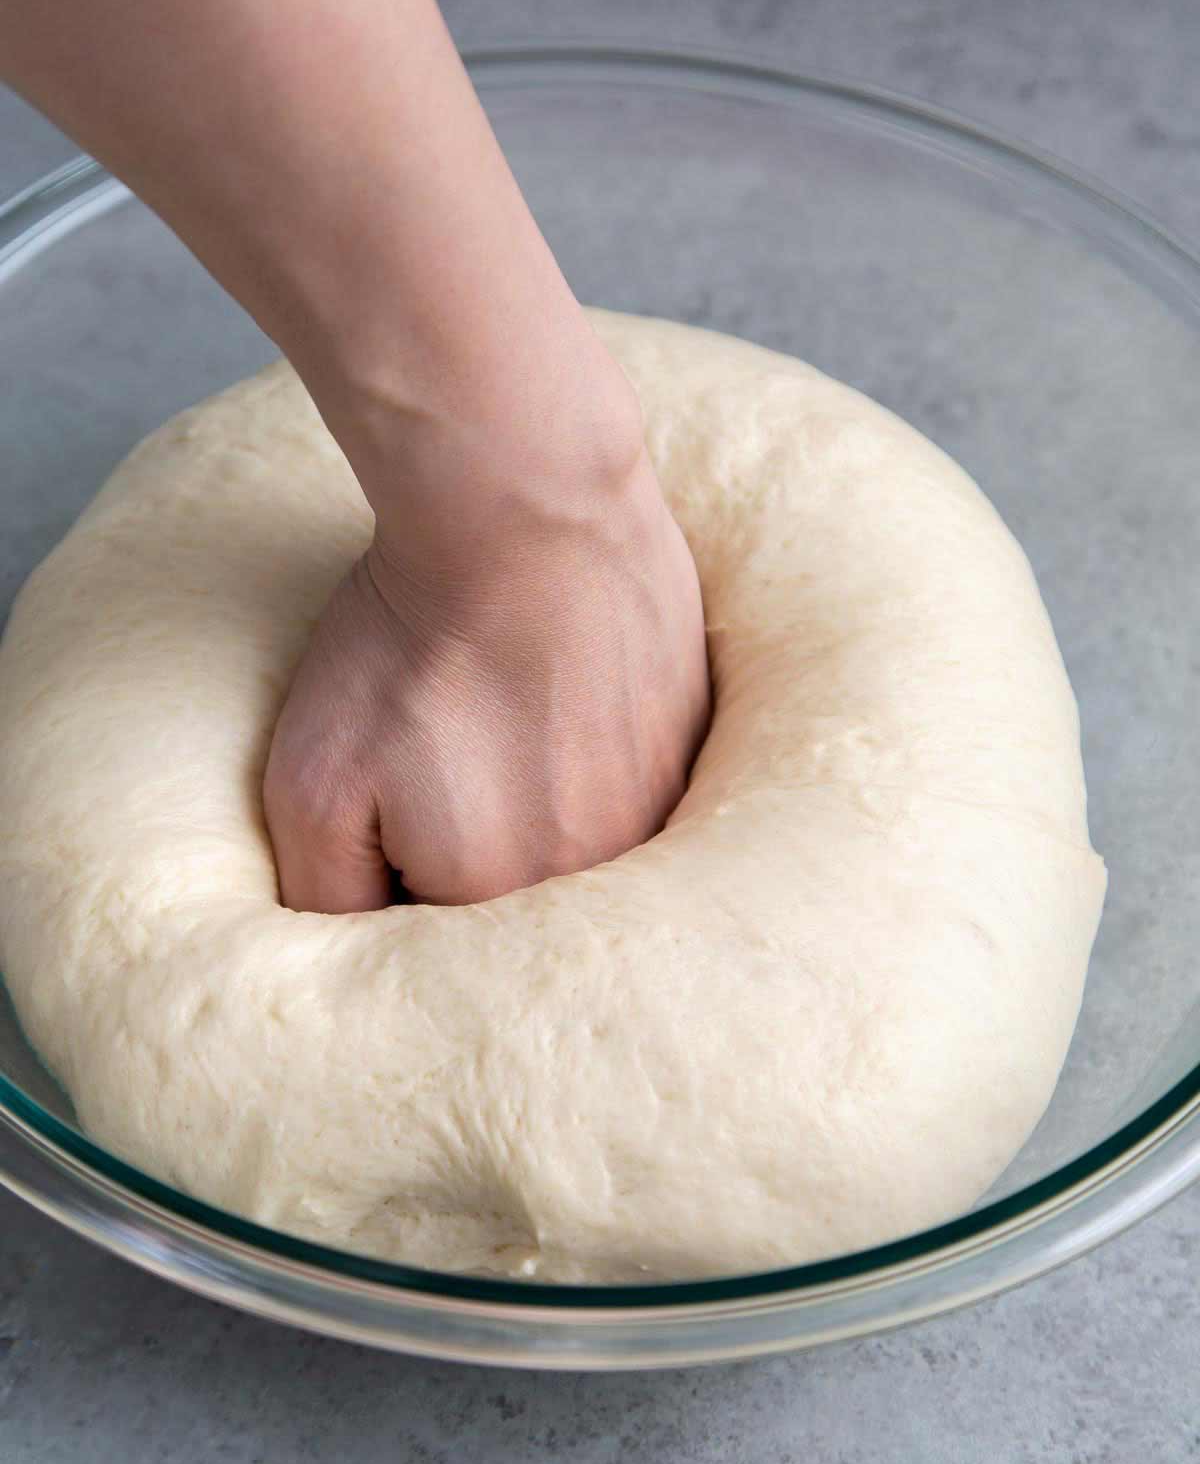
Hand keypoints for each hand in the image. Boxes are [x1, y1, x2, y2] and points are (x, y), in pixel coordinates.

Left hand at [263, 401, 711, 910]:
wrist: (525, 511)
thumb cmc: (410, 645)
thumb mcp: (311, 782)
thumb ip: (325, 898)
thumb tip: (356, 952)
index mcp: (501, 900)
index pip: (439, 938)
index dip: (401, 866)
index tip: (394, 793)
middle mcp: (597, 877)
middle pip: (517, 896)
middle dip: (471, 839)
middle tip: (450, 745)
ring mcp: (661, 812)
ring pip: (582, 844)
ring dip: (543, 799)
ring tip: (509, 717)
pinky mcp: (695, 748)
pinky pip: (637, 792)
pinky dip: (596, 759)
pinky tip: (564, 700)